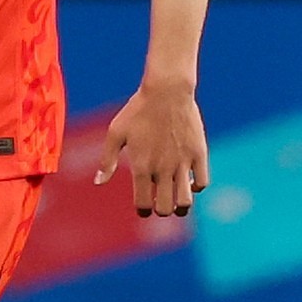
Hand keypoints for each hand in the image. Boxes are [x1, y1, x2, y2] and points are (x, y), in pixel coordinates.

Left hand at [95, 81, 208, 217]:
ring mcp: (182, 163)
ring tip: (177, 199)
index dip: (143, 211)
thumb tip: (98, 183)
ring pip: (186, 201)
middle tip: (160, 203)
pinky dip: (196, 187)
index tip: (144, 207)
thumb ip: (106, 161)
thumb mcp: (116, 133)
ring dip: (181, 205)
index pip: (143, 205)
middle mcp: (163, 169)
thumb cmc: (138, 110)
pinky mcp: (199, 154)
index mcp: (142, 167)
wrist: (166, 91)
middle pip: (165, 209)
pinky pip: (202, 182)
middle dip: (161, 210)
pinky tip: (188, 180)